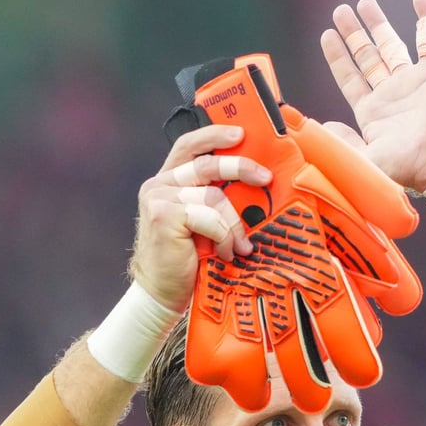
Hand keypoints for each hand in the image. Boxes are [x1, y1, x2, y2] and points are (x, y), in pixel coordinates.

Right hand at [130, 125, 271, 311]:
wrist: (162, 293)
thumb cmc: (187, 259)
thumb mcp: (202, 222)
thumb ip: (213, 199)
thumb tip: (254, 183)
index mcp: (168, 181)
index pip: (189, 146)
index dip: (214, 136)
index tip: (241, 133)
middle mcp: (159, 185)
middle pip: (206, 165)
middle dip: (240, 168)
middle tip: (265, 177)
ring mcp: (159, 199)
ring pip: (214, 197)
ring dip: (233, 225)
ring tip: (238, 246)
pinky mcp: (164, 217)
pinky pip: (209, 218)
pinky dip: (223, 237)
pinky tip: (223, 253)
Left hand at [320, 0, 425, 193]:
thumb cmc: (405, 168)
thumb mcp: (363, 160)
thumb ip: (339, 143)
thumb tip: (321, 125)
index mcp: (370, 113)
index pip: (349, 78)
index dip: (337, 57)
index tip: (326, 35)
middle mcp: (389, 95)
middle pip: (367, 57)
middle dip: (353, 34)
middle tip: (340, 11)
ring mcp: (411, 84)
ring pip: (392, 46)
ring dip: (378, 24)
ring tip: (365, 2)